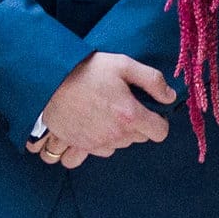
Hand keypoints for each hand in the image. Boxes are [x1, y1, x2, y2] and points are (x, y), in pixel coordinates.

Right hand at [31, 52, 174, 167]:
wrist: (48, 81)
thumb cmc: (86, 70)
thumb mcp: (123, 64)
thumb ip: (152, 80)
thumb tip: (169, 96)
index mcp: (130, 116)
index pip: (160, 132)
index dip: (158, 121)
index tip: (149, 110)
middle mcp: (116, 134)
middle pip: (139, 138)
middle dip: (136, 125)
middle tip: (121, 104)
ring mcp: (97, 143)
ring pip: (120, 146)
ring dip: (117, 134)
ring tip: (104, 113)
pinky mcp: (80, 146)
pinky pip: (97, 153)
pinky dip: (98, 143)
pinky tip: (92, 126)